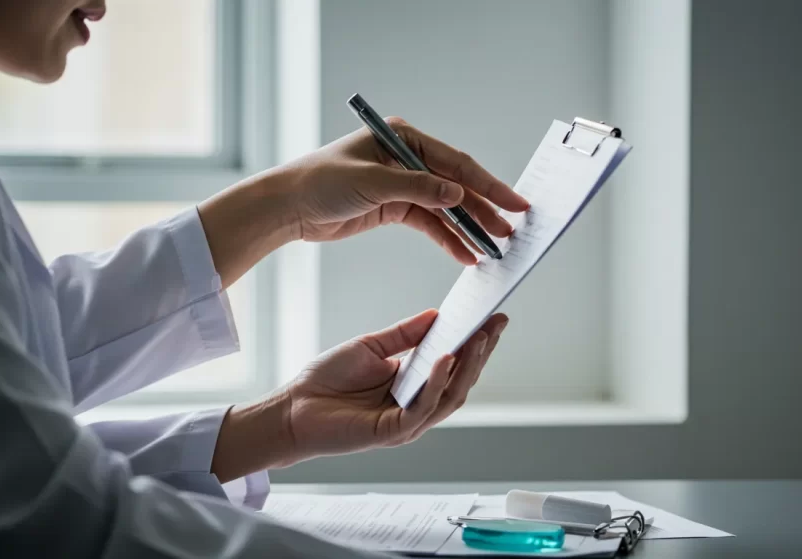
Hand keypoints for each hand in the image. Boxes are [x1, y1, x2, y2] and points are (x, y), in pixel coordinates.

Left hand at [280, 119, 529, 263]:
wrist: (288, 207)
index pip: (456, 161)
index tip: (513, 201)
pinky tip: (464, 254)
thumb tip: (458, 193)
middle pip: (456, 185)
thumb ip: (418, 187)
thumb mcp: (372, 182)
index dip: (487, 183)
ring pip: (445, 208)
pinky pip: (429, 224)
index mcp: (404, 138)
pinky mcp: (394, 208)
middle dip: (483, 210)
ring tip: (492, 249)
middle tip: (509, 231)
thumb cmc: (320, 182)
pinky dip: (447, 239)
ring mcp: (402, 184)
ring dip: (468, 228)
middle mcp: (407, 158)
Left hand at [282, 309, 508, 460]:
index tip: (493, 317)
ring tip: (478, 337)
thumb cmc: (327, 381)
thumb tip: (437, 315)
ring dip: (467, 367)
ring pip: (451, 397)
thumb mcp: (371, 348)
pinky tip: (444, 358)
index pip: (454, 363)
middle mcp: (417, 405)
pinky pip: (424, 408)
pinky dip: (437, 383)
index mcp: (413, 384)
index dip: (475, 342)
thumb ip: (404, 335)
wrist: (293, 408)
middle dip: (481, 352)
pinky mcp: (394, 432)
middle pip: (461, 381)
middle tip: (495, 324)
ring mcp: (408, 422)